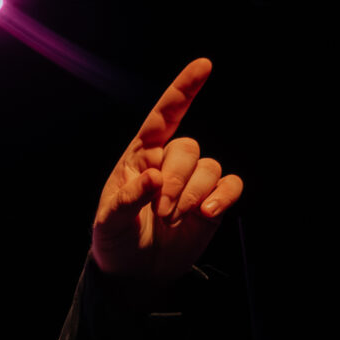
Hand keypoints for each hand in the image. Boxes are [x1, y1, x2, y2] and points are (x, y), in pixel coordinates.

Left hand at [91, 58, 243, 289]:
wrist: (134, 274)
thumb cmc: (115, 241)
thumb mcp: (108, 223)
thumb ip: (126, 199)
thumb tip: (153, 177)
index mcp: (140, 157)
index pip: (164, 117)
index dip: (183, 90)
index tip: (204, 66)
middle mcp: (169, 163)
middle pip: (188, 148)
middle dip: (178, 180)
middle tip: (162, 213)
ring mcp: (193, 182)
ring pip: (210, 167)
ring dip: (194, 193)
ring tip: (174, 220)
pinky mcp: (212, 202)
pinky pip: (230, 185)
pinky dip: (223, 196)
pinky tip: (207, 213)